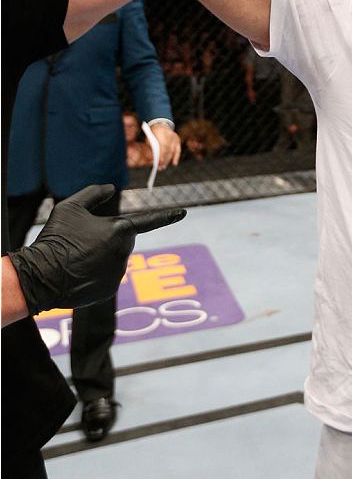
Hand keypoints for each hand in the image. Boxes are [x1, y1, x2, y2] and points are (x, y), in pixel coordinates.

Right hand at [8, 184, 185, 316]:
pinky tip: (77, 273)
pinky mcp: (109, 291)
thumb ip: (93, 194)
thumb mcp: (70, 207)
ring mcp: (118, 273)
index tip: (183, 212)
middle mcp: (124, 253)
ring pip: (115, 259)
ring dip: (101, 256)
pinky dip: (95, 274)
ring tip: (76, 258)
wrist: (40, 276)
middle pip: (123, 241)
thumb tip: (111, 187)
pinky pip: (107, 277)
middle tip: (82, 241)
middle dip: (109, 238)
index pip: (149, 221)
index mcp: (119, 229)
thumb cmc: (56, 238)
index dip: (167, 216)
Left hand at [149, 124, 181, 169]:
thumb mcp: (149, 139)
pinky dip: (176, 157)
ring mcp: (175, 138)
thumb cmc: (153, 134)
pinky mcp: (178, 140)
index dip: (161, 154)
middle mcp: (170, 135)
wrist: (160, 125)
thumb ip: (151, 148)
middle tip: (160, 167)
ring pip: (172, 151)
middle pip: (168, 150)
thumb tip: (153, 159)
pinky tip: (174, 163)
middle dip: (164, 160)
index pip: (163, 146)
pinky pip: (178, 150)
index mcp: (161, 133)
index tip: (159, 162)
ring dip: (168, 160)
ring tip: (163, 167)